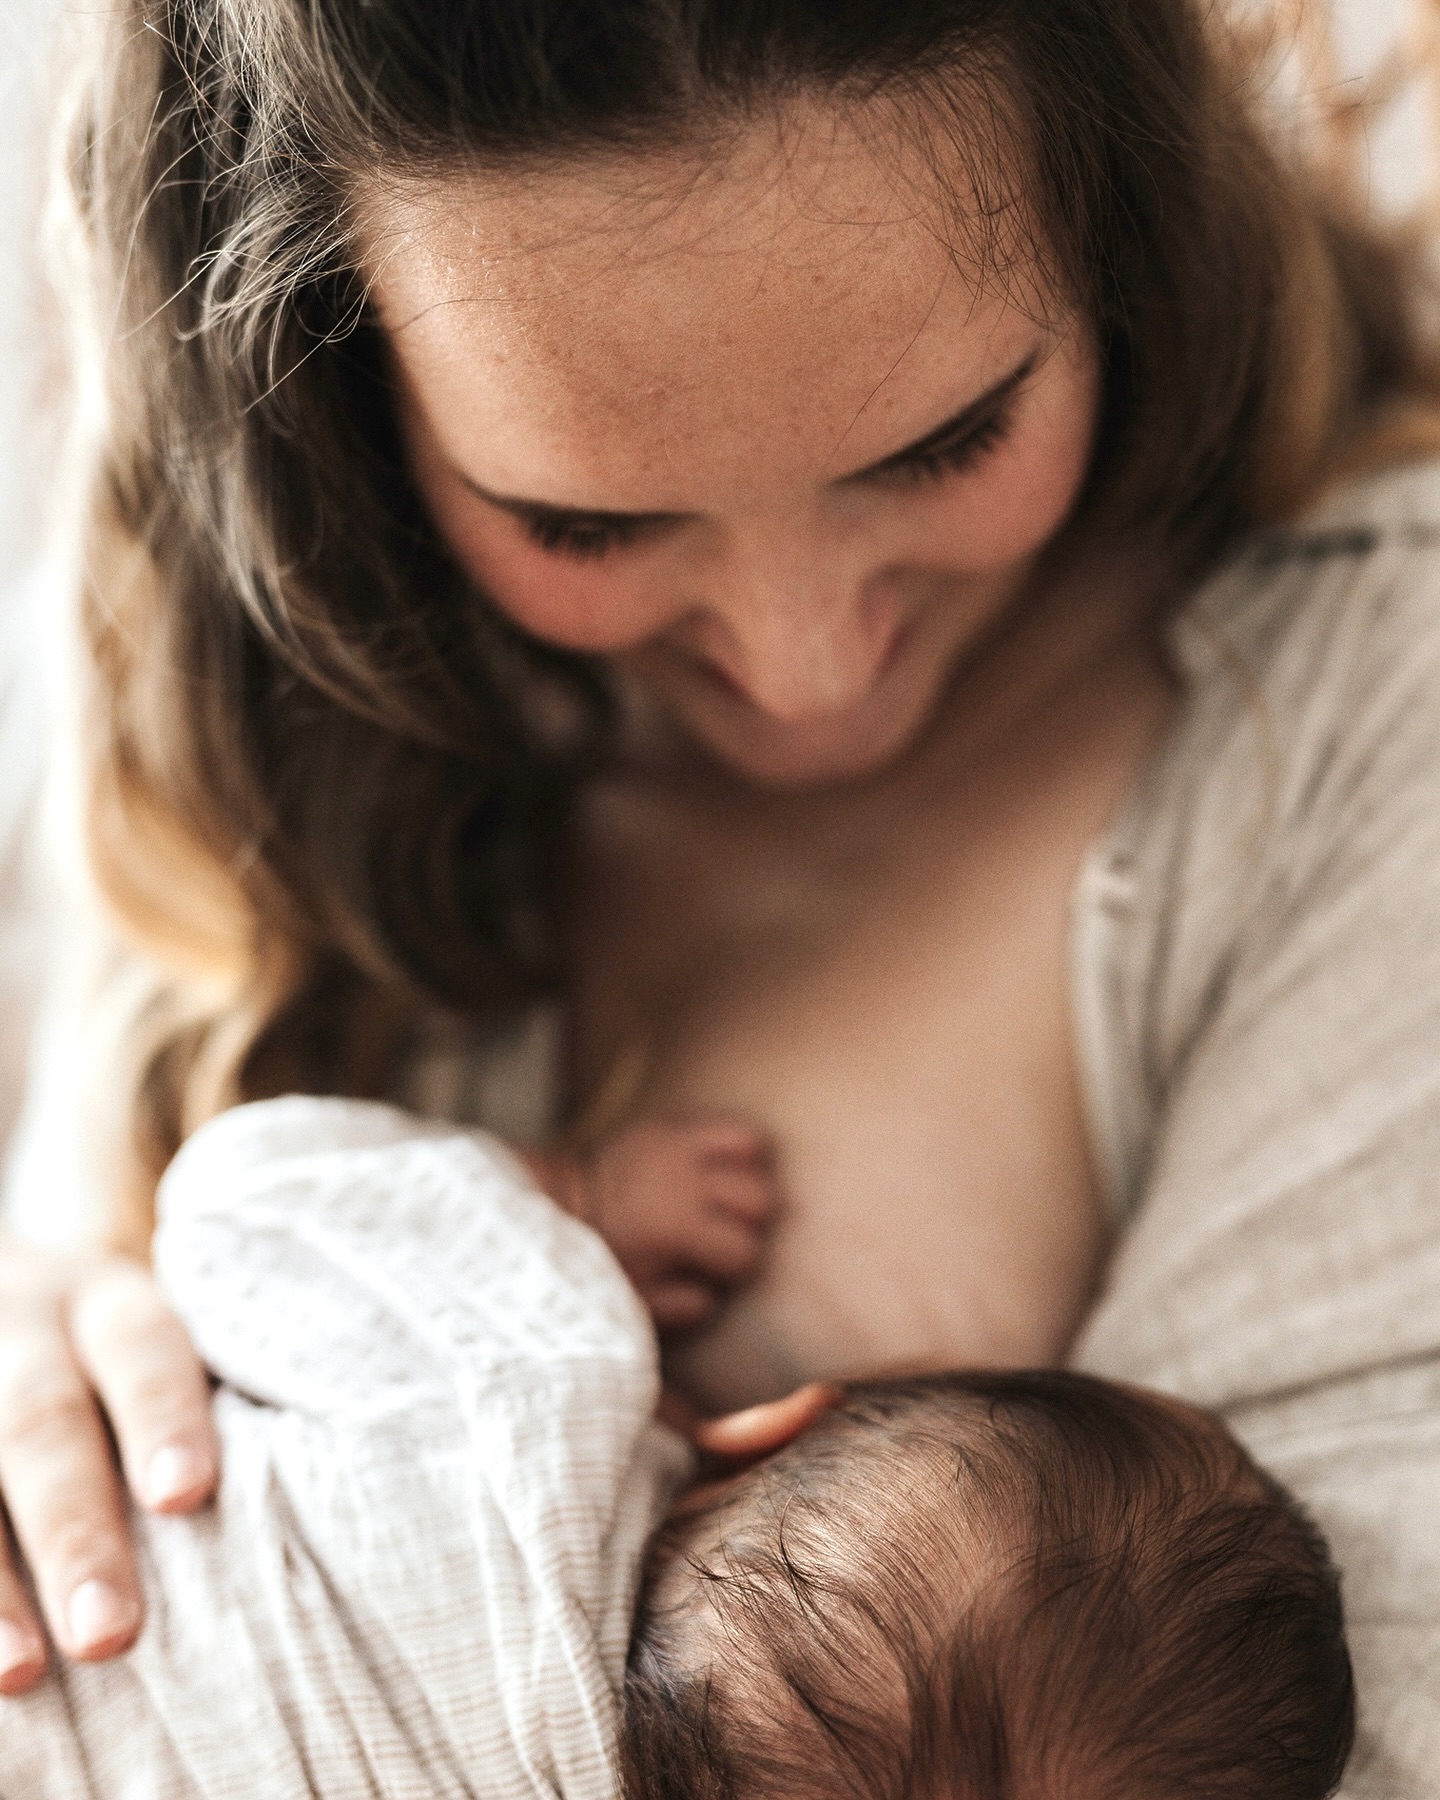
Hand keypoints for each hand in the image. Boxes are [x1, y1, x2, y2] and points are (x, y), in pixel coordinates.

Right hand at [0, 1238, 218, 1692]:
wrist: (6, 1284)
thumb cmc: (115, 1350)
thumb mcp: (149, 1334)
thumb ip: (210, 1399)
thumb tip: (306, 1508)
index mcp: (107, 1302)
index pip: (143, 1352)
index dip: (163, 1419)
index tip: (186, 1496)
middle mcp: (22, 1327)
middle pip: (41, 1423)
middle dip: (73, 1531)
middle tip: (110, 1634)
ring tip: (20, 1669)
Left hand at [573, 1118, 777, 1330]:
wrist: (569, 1198)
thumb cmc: (605, 1252)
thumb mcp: (635, 1292)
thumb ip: (678, 1304)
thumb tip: (713, 1299)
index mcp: (679, 1228)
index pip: (744, 1250)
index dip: (739, 1265)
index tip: (721, 1266)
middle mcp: (686, 1181)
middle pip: (761, 1198)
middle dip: (754, 1221)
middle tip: (731, 1230)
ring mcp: (681, 1145)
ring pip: (753, 1149)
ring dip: (752, 1174)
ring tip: (733, 1195)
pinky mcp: (673, 1123)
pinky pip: (727, 1126)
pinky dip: (736, 1146)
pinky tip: (722, 1167)